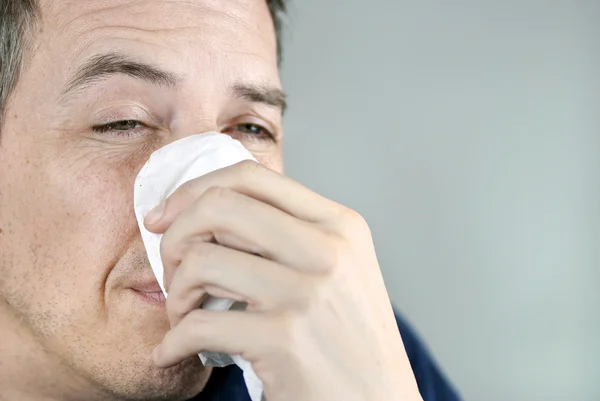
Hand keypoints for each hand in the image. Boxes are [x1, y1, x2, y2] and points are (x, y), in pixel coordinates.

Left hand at [145, 161, 422, 400]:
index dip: (193, 189)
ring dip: (175, 293)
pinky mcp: (284, 340)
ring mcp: (307, 293)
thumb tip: (211, 211)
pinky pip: (198, 325)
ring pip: (201, 261)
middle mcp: (328, 250)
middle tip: (170, 268)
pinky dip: (173, 341)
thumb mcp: (340, 270)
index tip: (164, 216)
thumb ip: (291, 234)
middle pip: (219, 206)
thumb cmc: (351, 338)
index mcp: (339, 225)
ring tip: (183, 315)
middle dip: (175, 236)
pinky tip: (174, 351)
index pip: (251, 176)